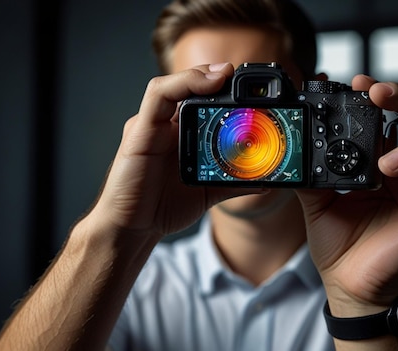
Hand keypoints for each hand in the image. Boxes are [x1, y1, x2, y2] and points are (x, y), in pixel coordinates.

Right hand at [85, 63, 263, 238]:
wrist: (132, 229)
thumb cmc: (162, 207)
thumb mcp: (206, 191)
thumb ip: (233, 182)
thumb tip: (265, 182)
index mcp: (180, 133)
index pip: (202, 99)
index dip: (225, 89)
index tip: (254, 91)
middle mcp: (164, 124)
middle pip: (188, 87)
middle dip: (217, 77)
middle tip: (245, 77)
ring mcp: (150, 125)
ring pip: (172, 85)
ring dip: (200, 75)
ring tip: (226, 74)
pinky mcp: (139, 131)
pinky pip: (158, 96)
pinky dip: (182, 83)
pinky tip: (207, 83)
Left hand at [296, 75, 397, 315]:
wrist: (347, 284)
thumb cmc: (337, 242)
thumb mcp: (316, 200)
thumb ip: (311, 170)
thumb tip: (294, 142)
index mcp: (378, 161)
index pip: (387, 116)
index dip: (375, 96)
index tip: (352, 82)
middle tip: (371, 88)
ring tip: (380, 147)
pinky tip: (391, 167)